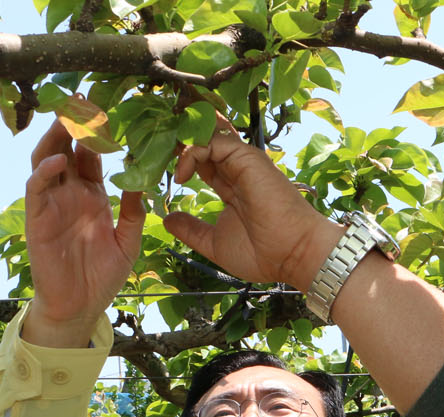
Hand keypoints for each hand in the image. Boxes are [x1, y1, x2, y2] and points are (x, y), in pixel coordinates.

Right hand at [24, 119, 145, 345]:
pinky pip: (36, 190)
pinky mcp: (37, 220)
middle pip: (67, 148)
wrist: (80, 308)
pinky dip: (44, 172)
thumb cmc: (102, 276)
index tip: (112, 107)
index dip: (99, 131)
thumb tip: (145, 179)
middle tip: (84, 98)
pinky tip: (58, 160)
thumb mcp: (128, 241)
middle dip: (73, 123)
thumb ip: (135, 212)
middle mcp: (70, 194)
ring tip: (67, 116)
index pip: (92, 154)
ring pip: (46, 159)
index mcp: (93, 195)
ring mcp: (52, 204)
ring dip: (55, 137)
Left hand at [163, 127, 341, 291]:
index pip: (202, 160)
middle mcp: (237, 170)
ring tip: (161, 155)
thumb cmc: (262, 254)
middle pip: (203, 140)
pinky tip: (182, 174)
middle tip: (152, 145)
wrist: (291, 256)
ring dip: (181, 140)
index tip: (155, 164)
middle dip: (176, 138)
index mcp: (231, 186)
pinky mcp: (247, 159)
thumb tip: (168, 219)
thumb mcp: (214, 244)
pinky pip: (213, 142)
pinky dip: (192, 152)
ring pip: (208, 134)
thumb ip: (192, 230)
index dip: (179, 157)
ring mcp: (242, 163)